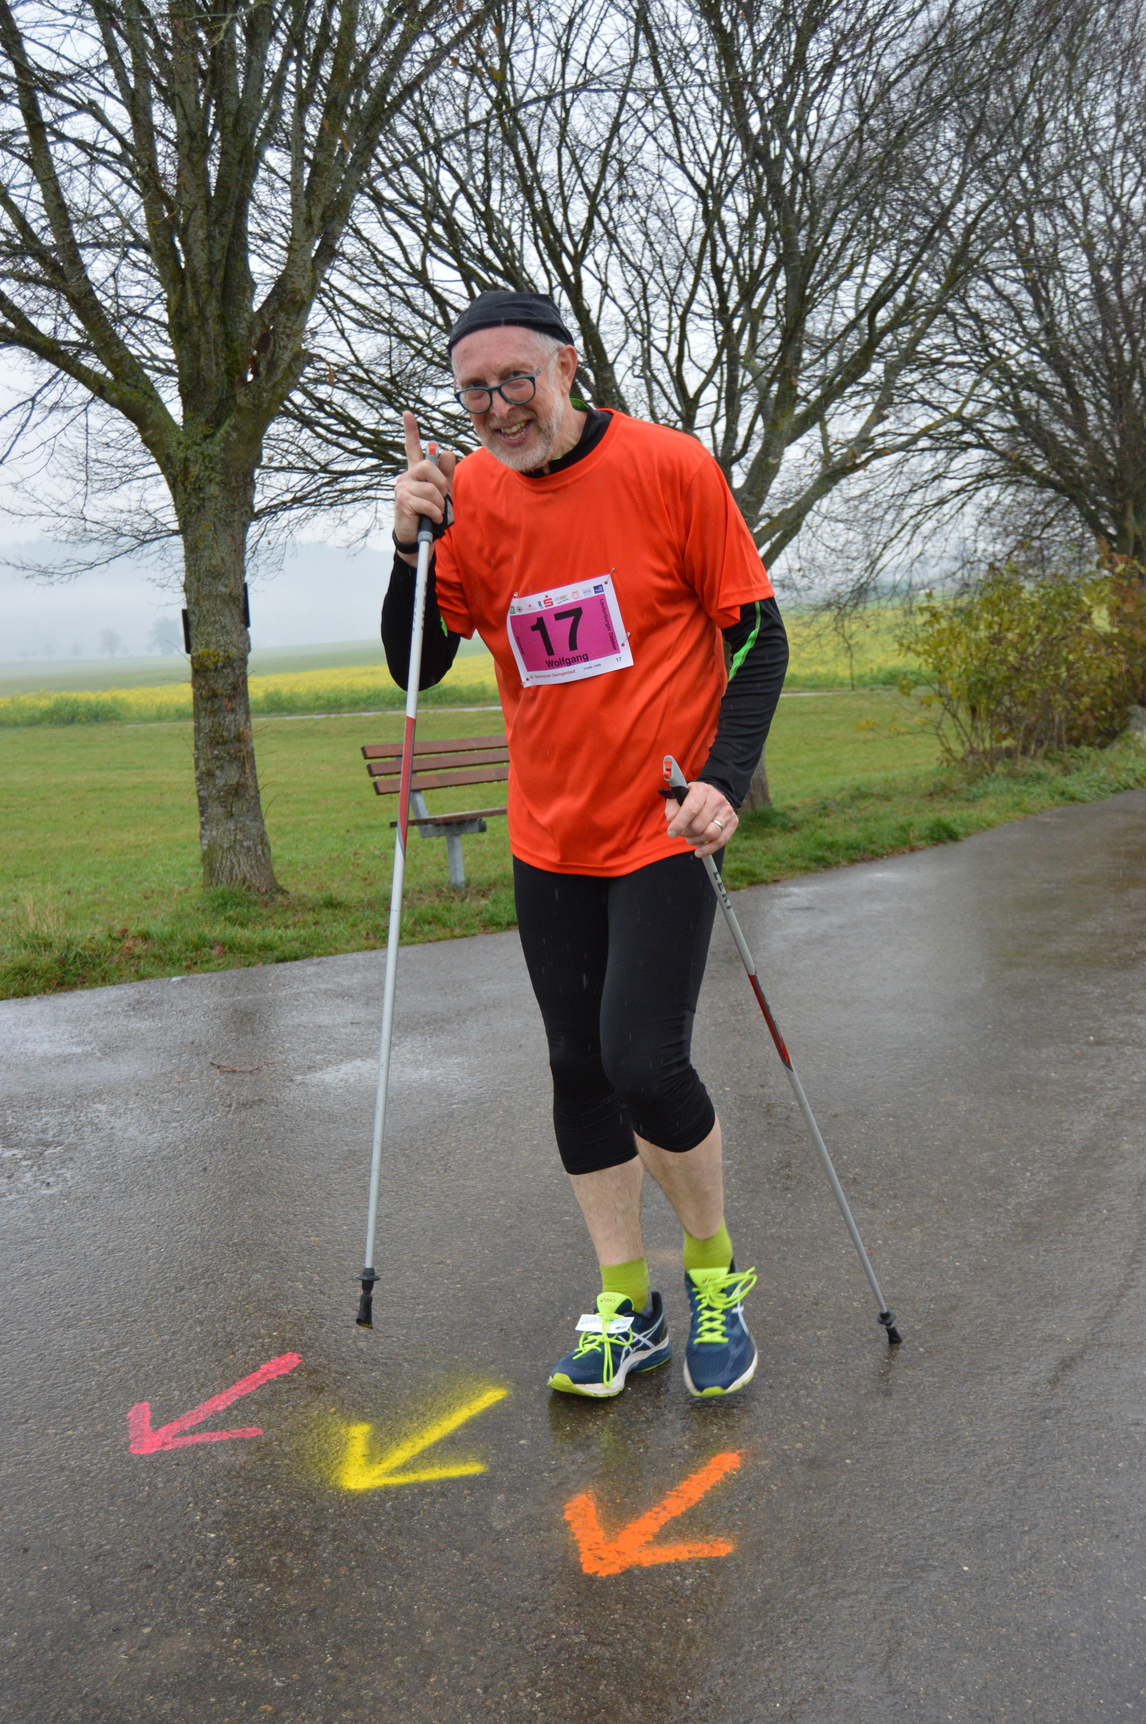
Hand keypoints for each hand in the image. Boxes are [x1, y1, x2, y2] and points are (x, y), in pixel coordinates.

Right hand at [393, 410, 456, 557]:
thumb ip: (446, 475)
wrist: (418, 538)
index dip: (411, 431)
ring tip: (435, 513)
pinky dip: (435, 513)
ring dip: (439, 504)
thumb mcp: (443, 494)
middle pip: (428, 467)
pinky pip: (427, 502)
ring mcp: (402, 488)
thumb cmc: (429, 515)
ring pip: (430, 488)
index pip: (413, 448)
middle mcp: (407, 477)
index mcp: (416, 473)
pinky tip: (432, 519)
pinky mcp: (402, 501)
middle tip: (441, 499)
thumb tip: (447, 453)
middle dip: (441, 484)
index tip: (407, 413)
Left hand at [665, 780, 737, 856]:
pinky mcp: (733, 821)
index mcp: (701, 791)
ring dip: (696, 841)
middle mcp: (717, 800)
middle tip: (682, 832)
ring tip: (690, 838)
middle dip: (686, 833)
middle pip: (699, 826)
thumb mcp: (679, 796)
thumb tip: (672, 821)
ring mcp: (727, 811)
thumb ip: (672, 808)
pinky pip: (721, 841)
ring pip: (710, 834)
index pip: (690, 810)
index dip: (679, 824)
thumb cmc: (692, 798)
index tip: (671, 833)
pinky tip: (699, 852)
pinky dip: (708, 849)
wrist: (714, 794)